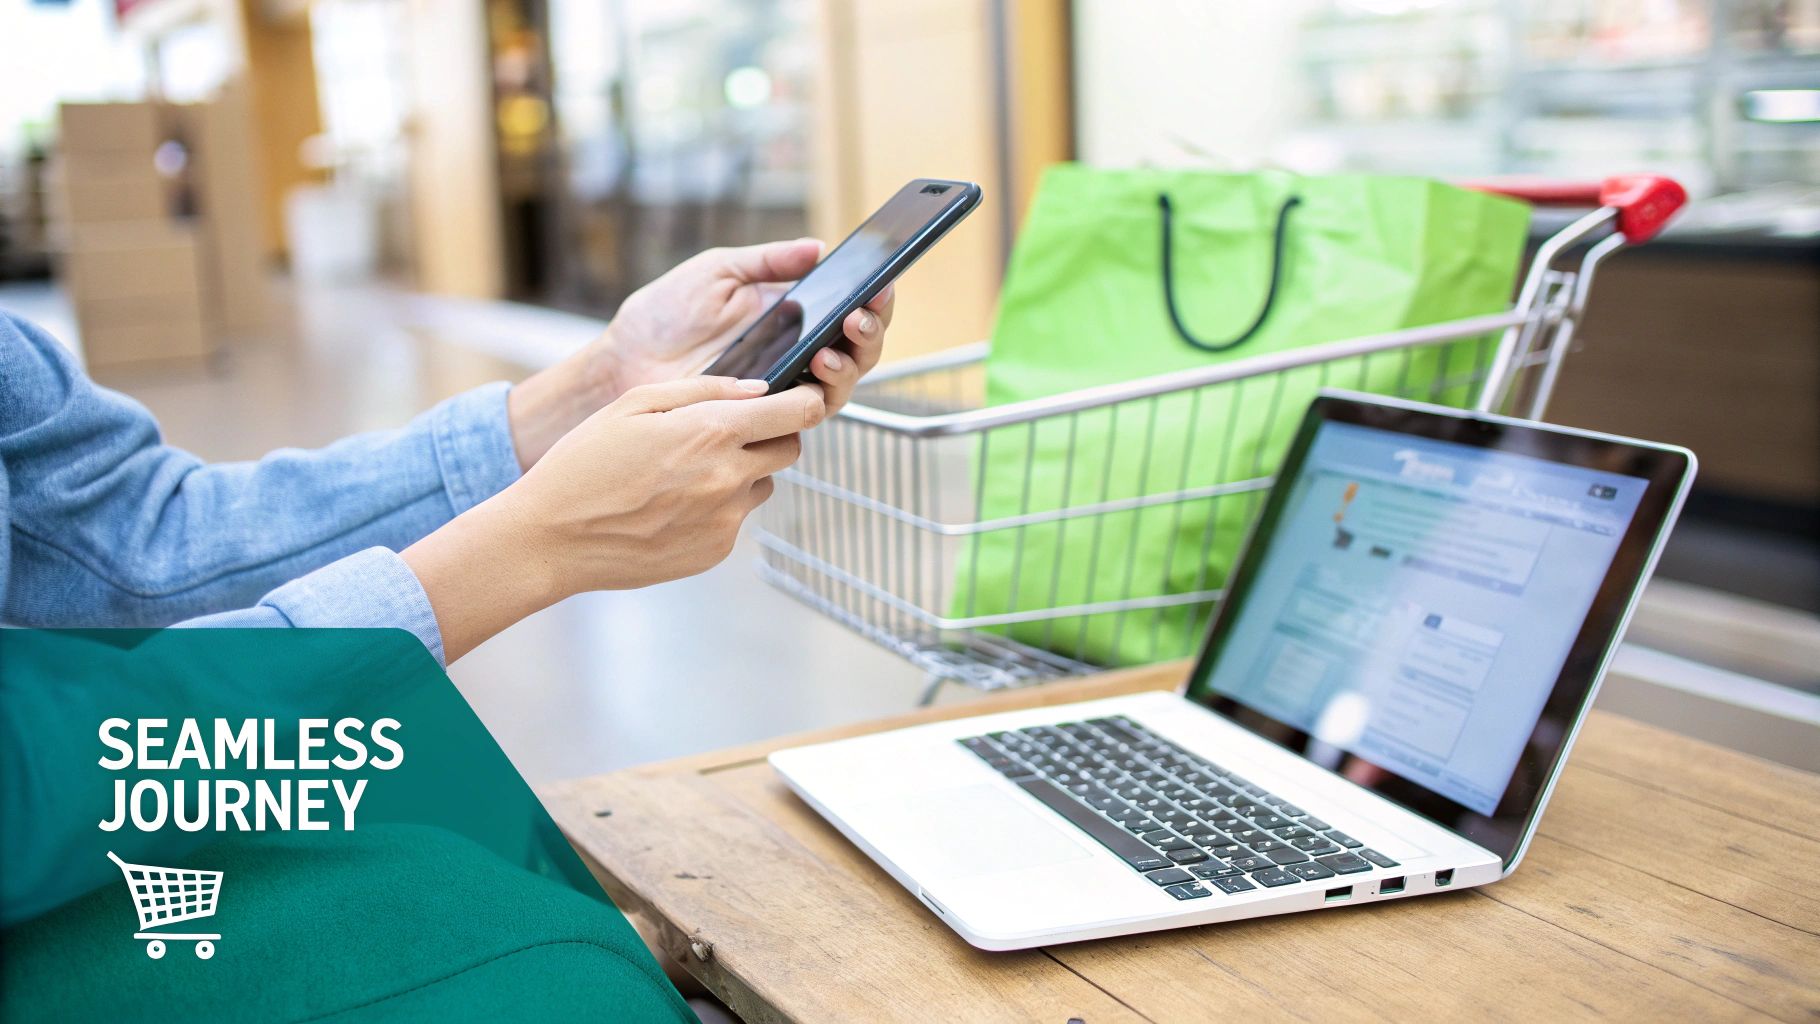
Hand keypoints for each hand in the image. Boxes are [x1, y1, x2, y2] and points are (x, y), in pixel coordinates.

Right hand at [403, 376, 826, 660]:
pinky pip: (735, 519)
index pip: (800, 412)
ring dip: (741, 473)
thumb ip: (706, 389)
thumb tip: (759, 390)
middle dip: (771, 435)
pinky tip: (670, 505)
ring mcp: (726, 521)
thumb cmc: (585, 463)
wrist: (551, 539)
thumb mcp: (636, 404)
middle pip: (790, 449)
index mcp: (713, 432)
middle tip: (727, 433)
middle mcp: (730, 479)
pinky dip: (716, 508)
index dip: (807, 399)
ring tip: (684, 473)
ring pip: (762, 485)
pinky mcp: (715, 552)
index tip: (800, 396)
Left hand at [506, 240, 892, 467]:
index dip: (873, 299)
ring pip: (844, 383)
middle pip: (858, 348)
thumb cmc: (664, 315)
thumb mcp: (718, 272)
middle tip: (860, 316)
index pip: (848, 308)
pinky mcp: (766, 417)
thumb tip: (819, 247)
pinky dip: (824, 391)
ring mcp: (783, 386)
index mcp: (790, 314)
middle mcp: (795, 352)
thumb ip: (769, 261)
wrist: (625, 361)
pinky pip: (811, 411)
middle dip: (871, 331)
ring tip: (837, 344)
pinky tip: (817, 368)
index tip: (881, 285)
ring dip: (853, 362)